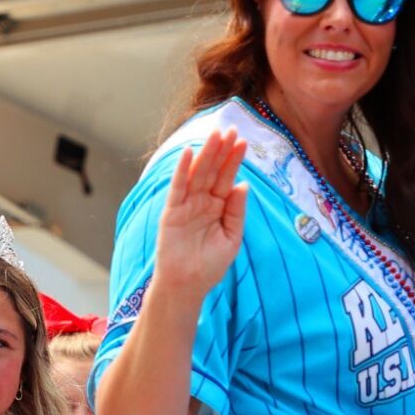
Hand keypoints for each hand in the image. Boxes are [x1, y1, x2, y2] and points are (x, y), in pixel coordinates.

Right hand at [154, 128, 247, 296]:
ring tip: (215, 135)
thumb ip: (236, 211)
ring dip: (206, 154)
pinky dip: (182, 171)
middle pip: (213, 170)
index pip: (227, 178)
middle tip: (230, 129)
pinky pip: (178, 188)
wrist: (187, 285)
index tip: (242, 140)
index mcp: (218, 207)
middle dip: (222, 150)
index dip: (234, 159)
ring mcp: (186, 205)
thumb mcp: (232, 238)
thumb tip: (243, 184)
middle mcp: (202, 202)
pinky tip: (188, 154)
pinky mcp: (171, 212)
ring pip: (197, 174)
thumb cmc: (209, 266)